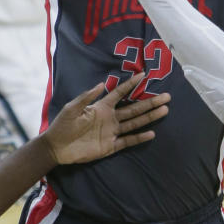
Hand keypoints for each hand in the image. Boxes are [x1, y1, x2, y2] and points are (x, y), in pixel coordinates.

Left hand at [42, 72, 169, 164]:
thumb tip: (101, 83)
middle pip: (133, 108)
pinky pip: (127, 141)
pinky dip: (139, 137)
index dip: (131, 85)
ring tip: (164, 110)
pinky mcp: (110, 146)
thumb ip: (87, 97)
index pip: (120, 93)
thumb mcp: (72, 108)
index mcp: (101, 107)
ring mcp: (111, 132)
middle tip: (166, 96)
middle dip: (149, 102)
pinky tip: (151, 133)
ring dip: (149, 117)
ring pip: (134, 123)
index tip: (143, 75)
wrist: (57, 147)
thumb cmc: (63, 125)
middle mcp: (110, 118)